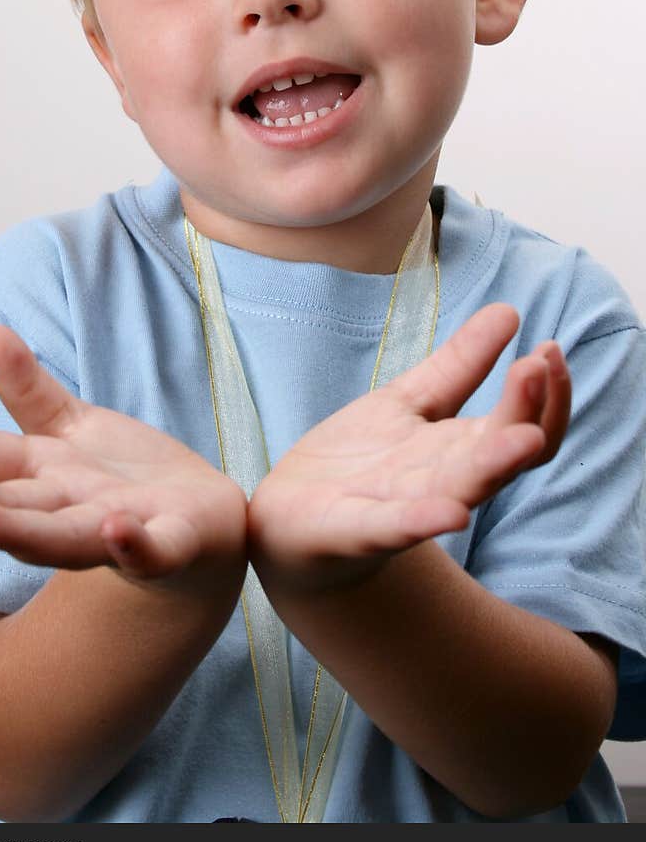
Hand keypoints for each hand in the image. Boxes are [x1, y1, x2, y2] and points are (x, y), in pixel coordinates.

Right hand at [0, 325, 246, 587]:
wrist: (204, 522)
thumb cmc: (125, 479)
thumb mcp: (72, 426)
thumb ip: (27, 389)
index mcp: (38, 479)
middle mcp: (64, 512)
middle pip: (3, 504)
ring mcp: (115, 533)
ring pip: (58, 540)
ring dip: (16, 532)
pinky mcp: (171, 544)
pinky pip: (151, 553)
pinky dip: (133, 548)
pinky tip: (117, 528)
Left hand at [247, 303, 569, 590]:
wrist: (291, 520)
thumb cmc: (359, 461)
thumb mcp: (410, 400)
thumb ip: (460, 364)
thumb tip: (509, 311)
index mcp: (461, 451)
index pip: (524, 428)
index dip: (545, 394)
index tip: (549, 348)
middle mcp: (445, 483)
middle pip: (504, 456)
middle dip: (527, 413)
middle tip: (537, 366)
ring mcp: (405, 509)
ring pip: (462, 490)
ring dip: (494, 464)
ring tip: (524, 437)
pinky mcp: (357, 530)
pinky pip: (395, 528)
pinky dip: (423, 521)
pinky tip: (452, 514)